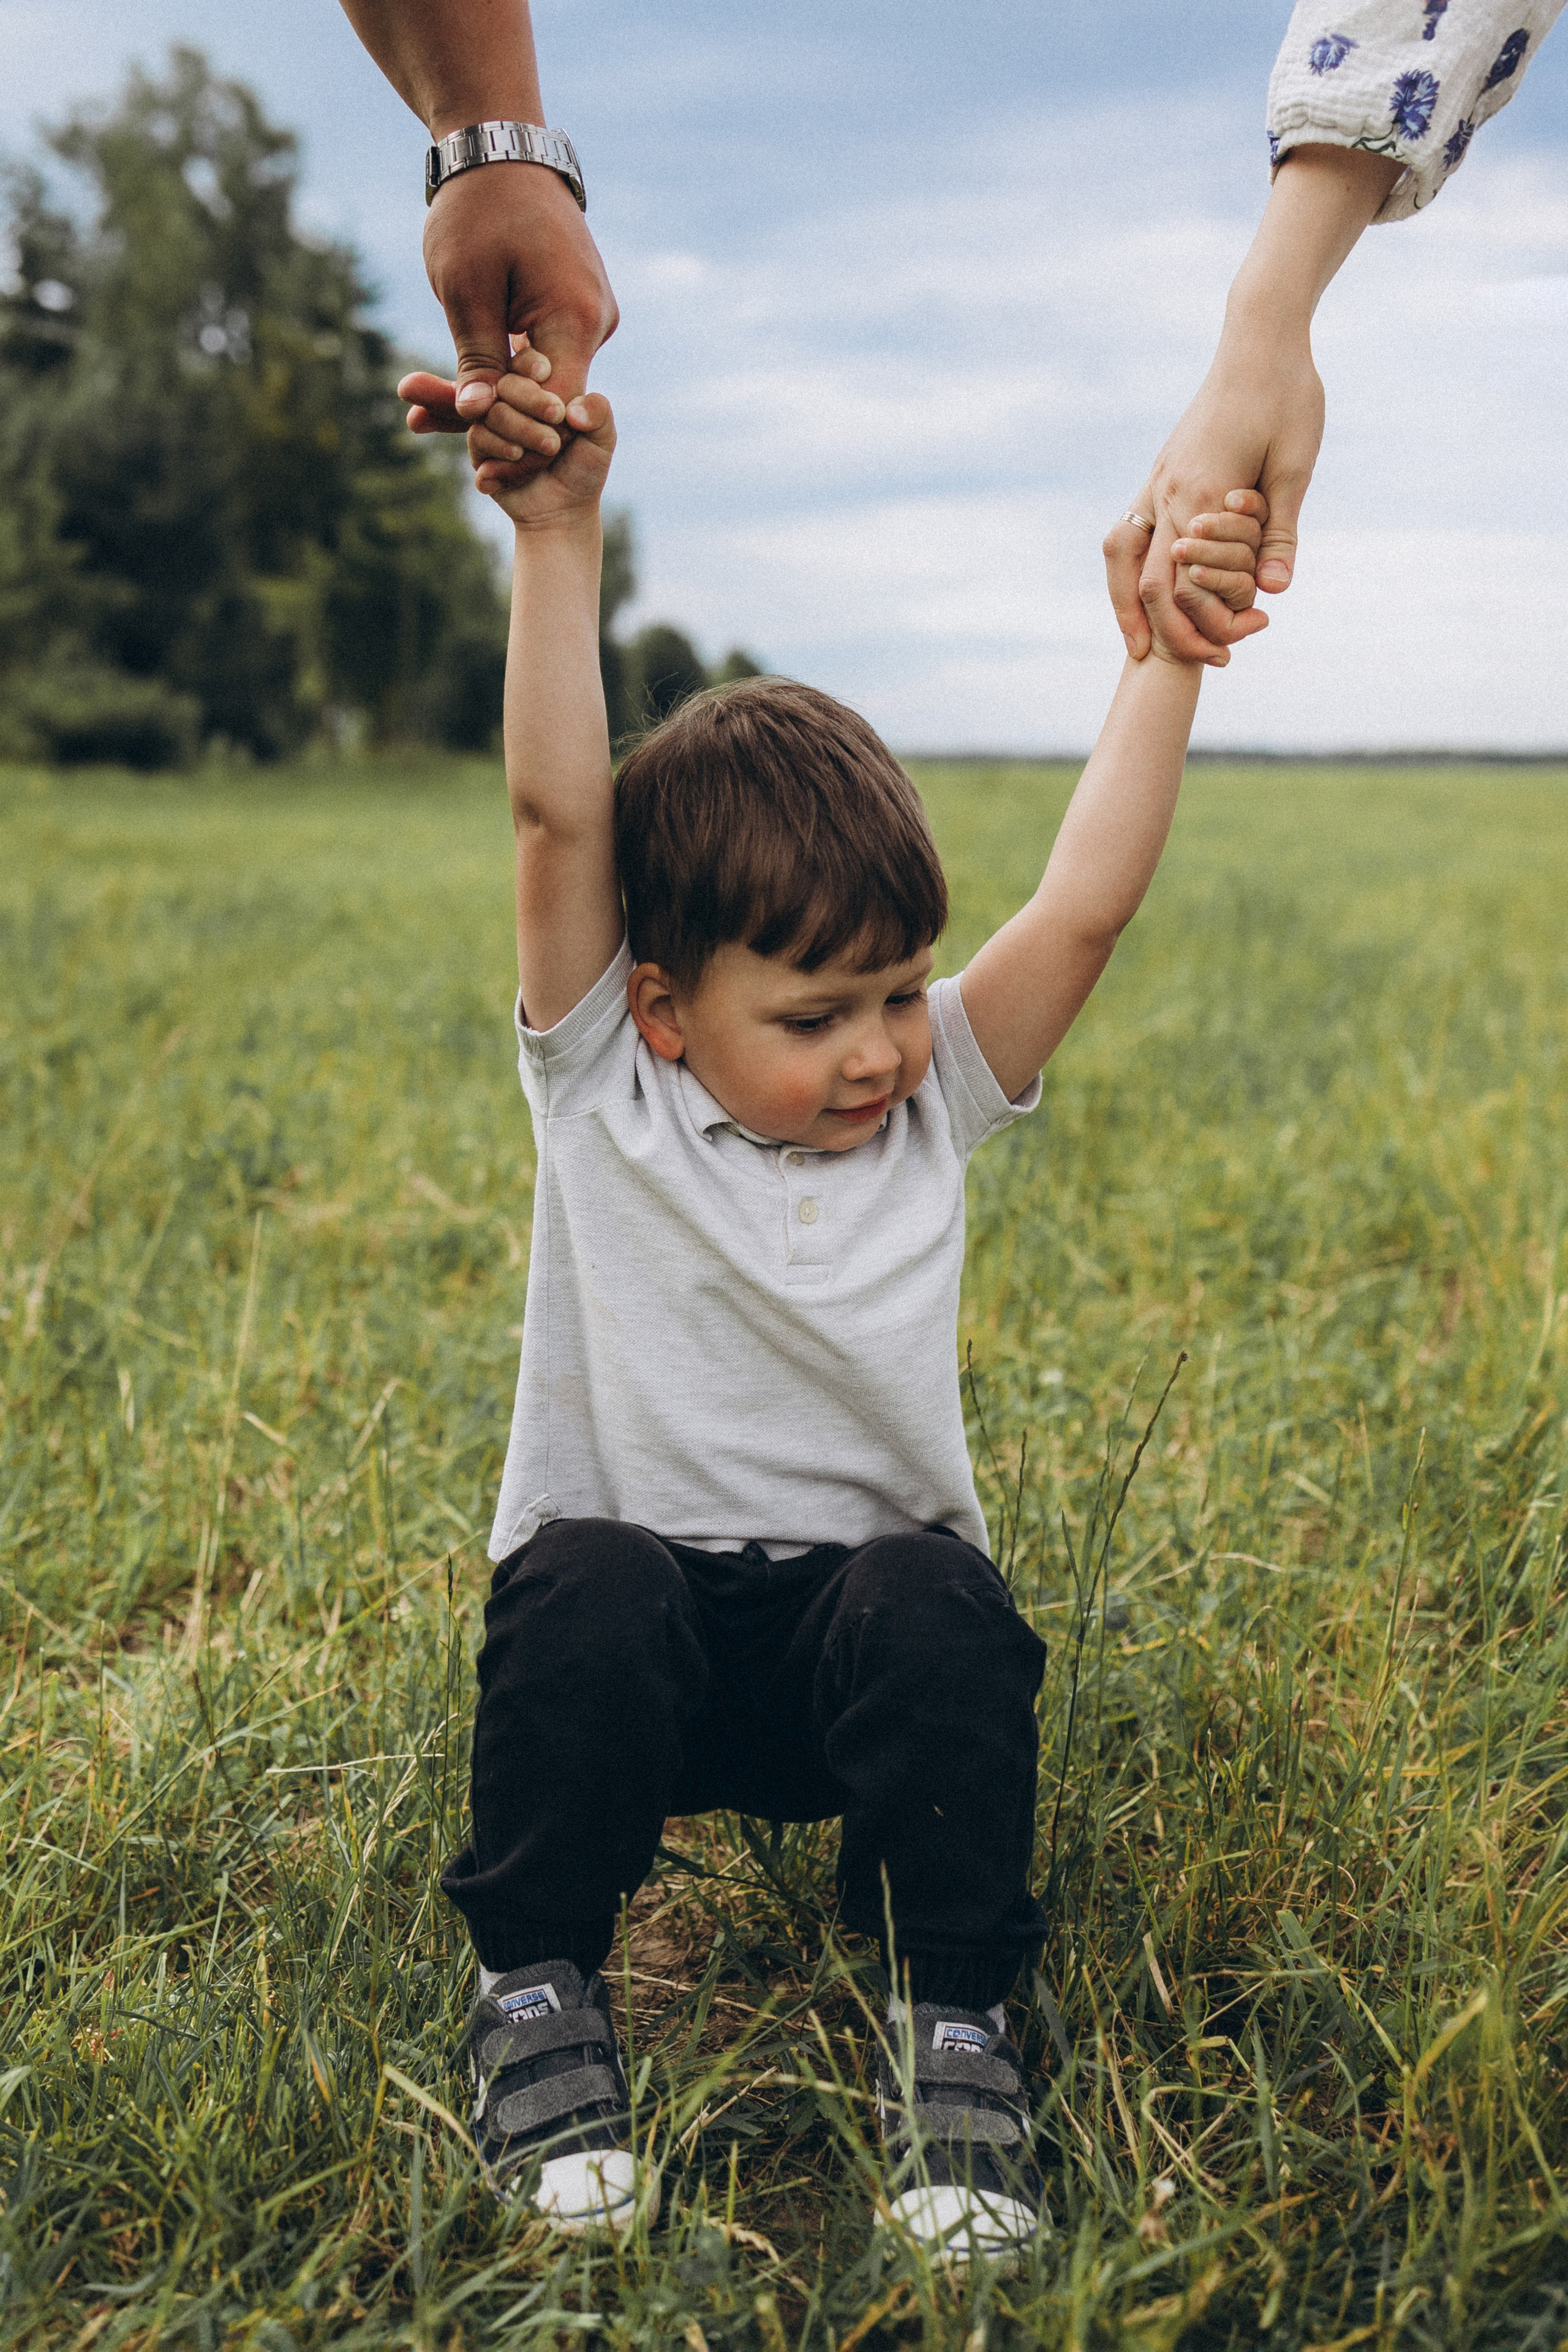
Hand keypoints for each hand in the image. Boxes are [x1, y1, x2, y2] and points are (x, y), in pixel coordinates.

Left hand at [396, 160, 616, 486]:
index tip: (475, 465)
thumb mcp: (465, 289)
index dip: (515, 439)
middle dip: (495, 422)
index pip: (554, 408)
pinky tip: (459, 380)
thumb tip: (475, 417)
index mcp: (577, 319)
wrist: (503, 147)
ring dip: (494, 394)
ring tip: (423, 412)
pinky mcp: (577, 307)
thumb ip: (476, 358)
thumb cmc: (479, 209)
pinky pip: (542, 350)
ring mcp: (591, 314)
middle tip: (426, 431)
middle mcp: (596, 322)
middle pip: (550, 397)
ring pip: (544, 376)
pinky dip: (504, 365)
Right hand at [475, 364, 614, 527]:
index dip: (530, 364)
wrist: (564, 511)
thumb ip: (599, 413)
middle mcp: (509, 403)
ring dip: (520, 431)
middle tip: (556, 418)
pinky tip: (518, 466)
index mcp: (535, 389)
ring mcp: (491, 427)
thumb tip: (573, 409)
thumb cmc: (583, 468)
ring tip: (547, 450)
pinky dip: (500, 456)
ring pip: (490, 414)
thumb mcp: (601, 439)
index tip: (546, 374)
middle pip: (504, 384)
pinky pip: (479, 443)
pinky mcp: (480, 453)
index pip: (524, 362)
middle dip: (530, 400)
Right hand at [1105, 329, 1321, 663]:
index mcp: (1201, 494)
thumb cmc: (1288, 395)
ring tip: (1140, 643)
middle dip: (1166, 632)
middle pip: (1144, 583)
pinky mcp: (1161, 471)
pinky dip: (1131, 569)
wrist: (1260, 338)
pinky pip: (1129, 532)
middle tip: (1203, 661)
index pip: (1185, 585)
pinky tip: (1148, 587)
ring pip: (1121, 556)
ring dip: (1126, 604)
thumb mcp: (1296, 466)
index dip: (1207, 625)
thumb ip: (1281, 532)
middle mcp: (1168, 492)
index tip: (1241, 642)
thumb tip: (1275, 592)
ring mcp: (1157, 481)